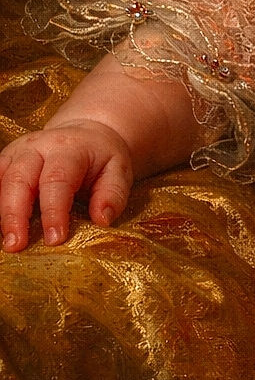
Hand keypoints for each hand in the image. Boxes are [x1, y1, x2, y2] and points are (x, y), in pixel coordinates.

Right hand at [0, 119, 132, 252]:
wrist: (86, 134)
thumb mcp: (118, 170)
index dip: (54, 210)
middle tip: (16, 245)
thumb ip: (112, 194)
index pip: (57, 179)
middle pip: (19, 179)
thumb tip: (102, 219)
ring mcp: (17, 154)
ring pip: (0, 179)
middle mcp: (37, 147)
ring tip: (5, 241)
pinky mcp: (5, 162)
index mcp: (69, 148)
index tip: (55, 238)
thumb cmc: (101, 158)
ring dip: (0, 211)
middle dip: (15, 214)